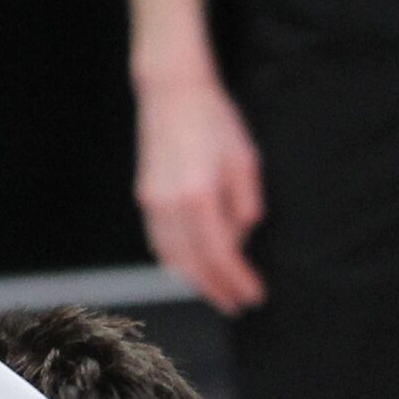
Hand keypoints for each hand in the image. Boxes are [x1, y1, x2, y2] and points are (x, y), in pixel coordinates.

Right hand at [134, 76, 264, 315]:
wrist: (172, 92)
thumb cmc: (213, 120)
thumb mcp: (244, 160)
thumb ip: (245, 206)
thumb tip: (241, 242)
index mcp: (199, 195)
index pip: (220, 255)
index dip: (237, 281)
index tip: (253, 296)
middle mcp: (171, 205)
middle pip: (194, 266)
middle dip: (217, 290)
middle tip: (236, 305)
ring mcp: (153, 204)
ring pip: (173, 261)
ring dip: (196, 282)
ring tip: (217, 291)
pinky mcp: (146, 200)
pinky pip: (160, 245)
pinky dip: (177, 264)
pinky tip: (192, 269)